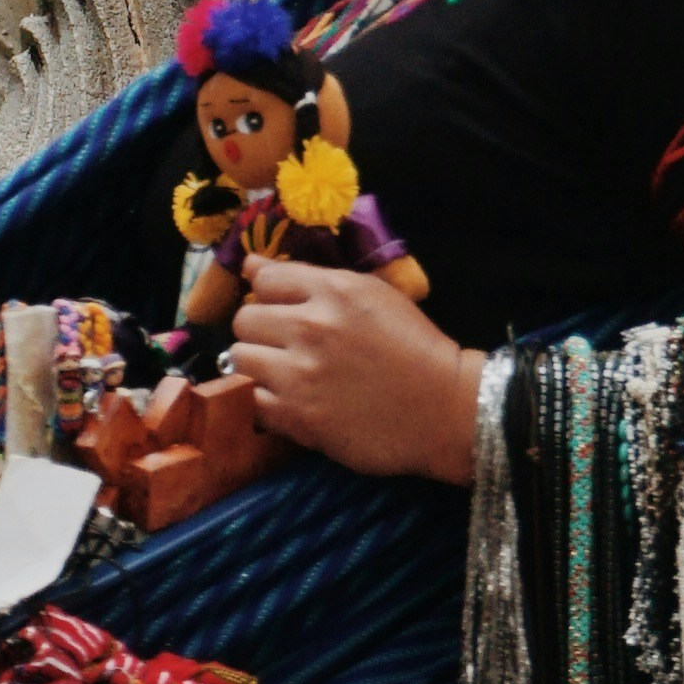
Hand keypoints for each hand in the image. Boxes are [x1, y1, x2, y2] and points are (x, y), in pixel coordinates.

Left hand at [226, 253, 481, 482]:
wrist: (444, 408)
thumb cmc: (413, 347)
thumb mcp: (372, 294)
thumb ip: (311, 278)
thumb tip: (251, 266)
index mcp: (334, 290)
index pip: (264, 278)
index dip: (270, 294)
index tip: (284, 310)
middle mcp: (311, 326)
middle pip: (244, 318)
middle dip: (260, 331)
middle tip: (283, 346)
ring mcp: (300, 374)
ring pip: (238, 358)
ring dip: (255, 366)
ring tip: (281, 375)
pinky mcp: (297, 417)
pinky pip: (248, 401)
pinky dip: (260, 402)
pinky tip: (285, 402)